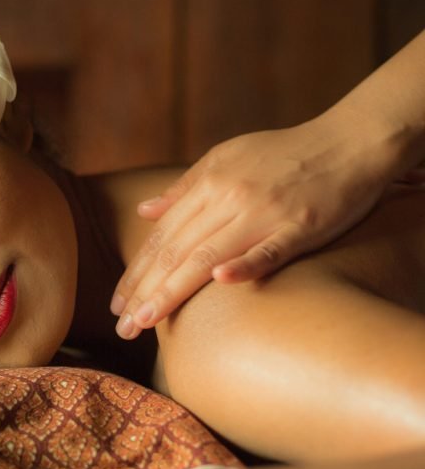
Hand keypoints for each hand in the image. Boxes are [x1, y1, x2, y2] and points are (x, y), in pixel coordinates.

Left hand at [111, 111, 405, 338]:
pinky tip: (221, 281)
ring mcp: (265, 212)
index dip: (136, 272)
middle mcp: (230, 198)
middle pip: (177, 250)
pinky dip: (246, 263)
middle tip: (122, 327)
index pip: (162, 237)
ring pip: (209, 254)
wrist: (350, 141)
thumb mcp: (225, 159)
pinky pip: (270, 248)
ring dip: (173, 289)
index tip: (117, 304)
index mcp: (210, 184)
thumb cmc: (283, 154)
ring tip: (145, 321)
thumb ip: (185, 188)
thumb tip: (144, 210)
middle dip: (144, 290)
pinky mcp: (301, 225)